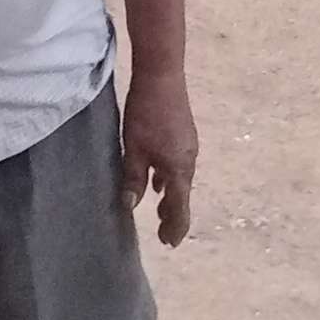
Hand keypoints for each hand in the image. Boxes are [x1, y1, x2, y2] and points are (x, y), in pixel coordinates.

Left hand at [121, 70, 198, 247]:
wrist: (162, 76)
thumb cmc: (146, 114)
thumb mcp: (134, 149)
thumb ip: (133, 179)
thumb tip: (130, 206)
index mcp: (179, 169)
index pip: (180, 207)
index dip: (175, 227)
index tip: (169, 243)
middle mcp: (189, 160)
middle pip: (183, 194)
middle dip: (173, 213)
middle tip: (163, 232)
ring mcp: (188, 145)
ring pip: (180, 178)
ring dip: (171, 195)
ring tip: (159, 208)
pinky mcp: (183, 134)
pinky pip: (178, 164)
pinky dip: (169, 177)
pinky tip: (158, 177)